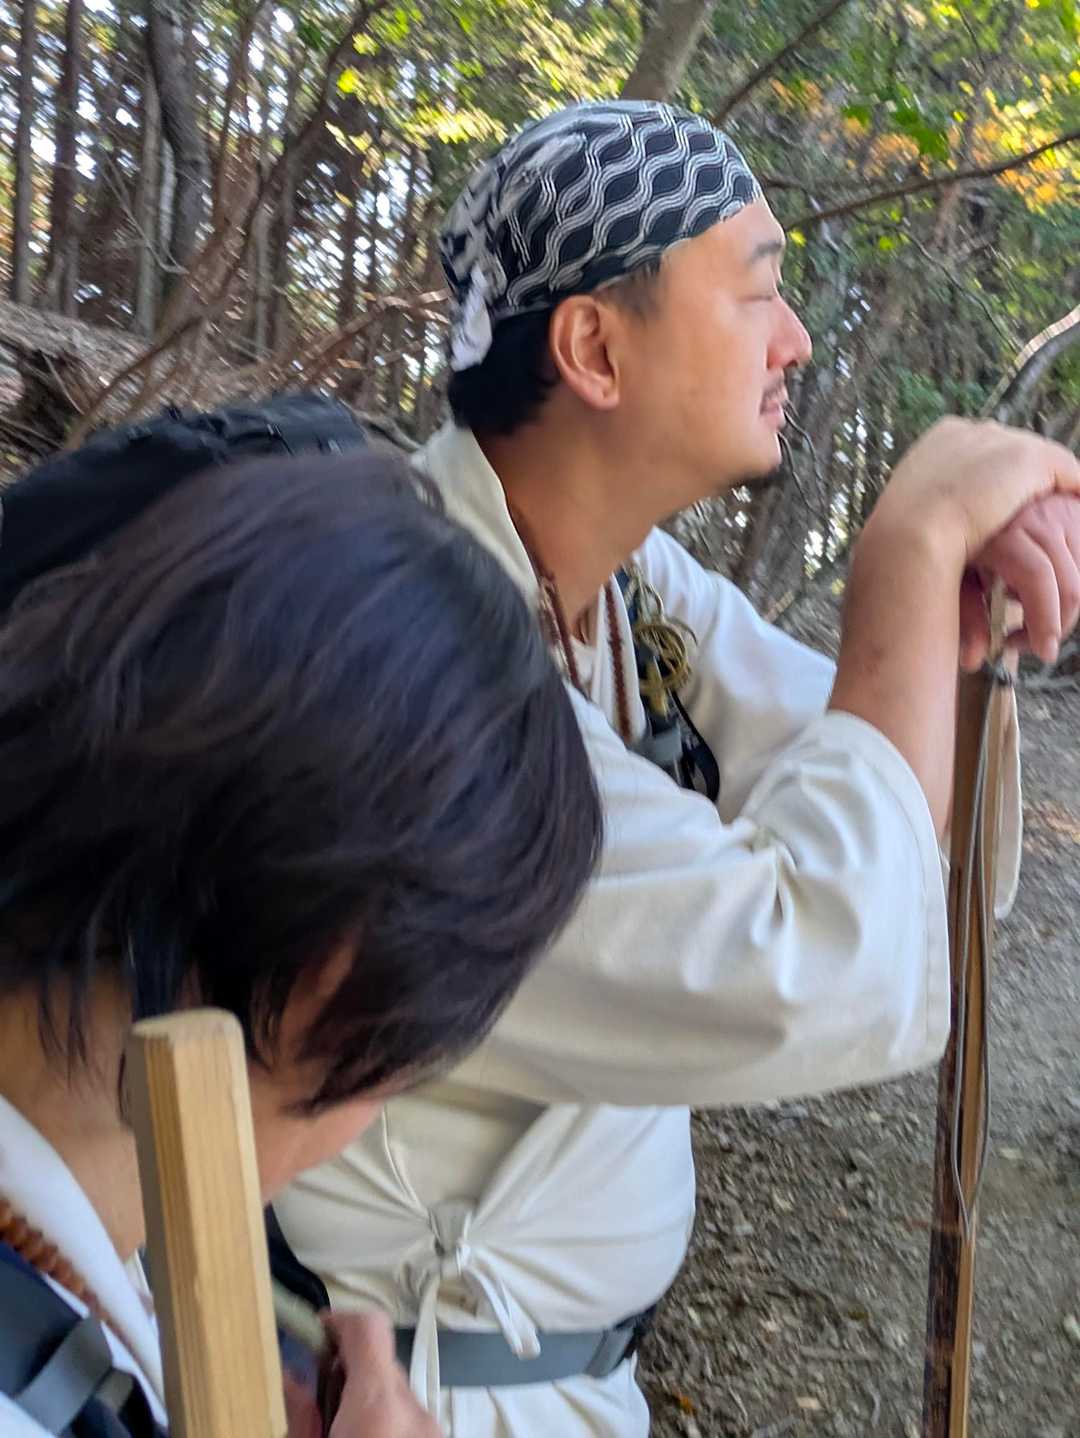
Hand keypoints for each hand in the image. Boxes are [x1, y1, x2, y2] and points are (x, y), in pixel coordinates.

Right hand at [284, 1310, 441, 1437]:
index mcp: (378, 1405)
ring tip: (339, 1425)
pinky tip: (363, 1436)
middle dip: (346, 1368)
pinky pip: (406, 1411)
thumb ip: (301, 1411)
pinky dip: (383, 1417)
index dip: (340, 1319)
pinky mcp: (435, 1435)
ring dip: (365, 1396)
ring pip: (392, 1387)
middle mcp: (413, 1408)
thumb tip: (290, 1376)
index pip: (368, 1325)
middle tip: (317, 1393)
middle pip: (378, 1360)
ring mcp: (429, 1424)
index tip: (316, 1331)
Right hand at [870, 417, 1079, 568]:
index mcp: (941, 439)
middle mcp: (973, 430)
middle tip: (1030, 511)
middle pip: (1012, 451)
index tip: (997, 502)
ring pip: (1041, 461)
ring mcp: (1002, 441)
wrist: (912, 534)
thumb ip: (938, 503)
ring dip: (1048, 486)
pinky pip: (1068, 475)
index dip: (992, 477)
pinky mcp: (1030, 459)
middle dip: (1022, 479)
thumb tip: (950, 519)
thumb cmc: (904, 537)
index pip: (981, 452)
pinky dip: (1075, 492)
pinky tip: (1076, 510)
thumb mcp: (917, 512)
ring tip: (1060, 513)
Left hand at [960, 493, 1079, 669]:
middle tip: (1039, 643)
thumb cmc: (968, 542)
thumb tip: (973, 660)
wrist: (977, 496)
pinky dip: (1077, 579)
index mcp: (1003, 536)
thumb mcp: (959, 577)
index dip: (1044, 622)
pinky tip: (1053, 584)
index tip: (1043, 652)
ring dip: (1068, 602)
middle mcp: (1037, 519)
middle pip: (1070, 584)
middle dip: (1060, 624)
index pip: (1038, 580)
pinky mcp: (1078, 510)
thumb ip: (967, 616)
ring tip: (1037, 608)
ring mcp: (1063, 512)